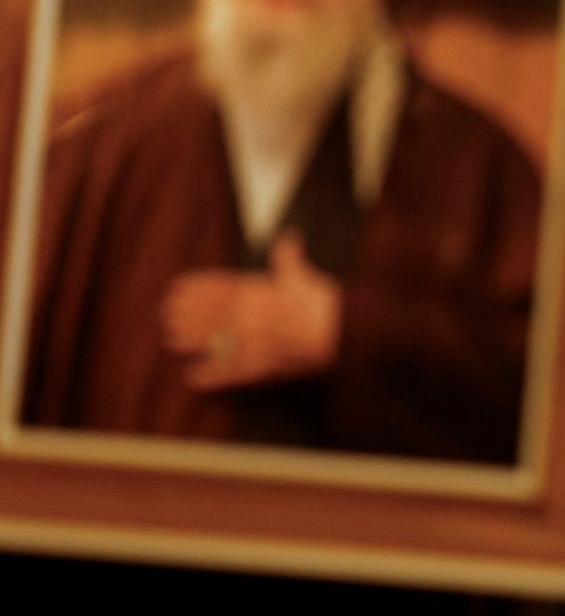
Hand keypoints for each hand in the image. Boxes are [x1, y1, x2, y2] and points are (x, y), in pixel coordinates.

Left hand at [161, 232, 341, 390]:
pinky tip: (193, 378)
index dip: (195, 290)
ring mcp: (255, 340)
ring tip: (173, 341)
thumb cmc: (325, 302)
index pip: (219, 289)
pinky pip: (233, 372)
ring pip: (216, 340)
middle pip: (211, 314)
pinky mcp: (264, 365)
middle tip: (167, 317)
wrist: (345, 329)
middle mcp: (251, 315)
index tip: (176, 290)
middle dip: (188, 316)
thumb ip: (290, 257)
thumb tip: (289, 236)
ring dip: (193, 341)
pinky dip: (212, 376)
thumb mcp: (305, 275)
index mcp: (259, 292)